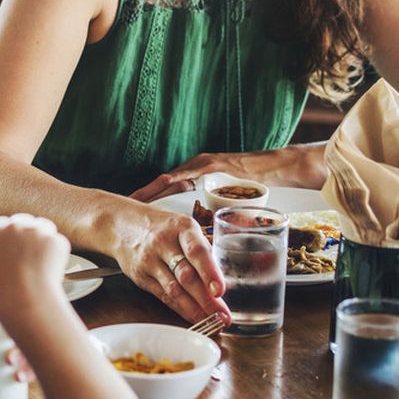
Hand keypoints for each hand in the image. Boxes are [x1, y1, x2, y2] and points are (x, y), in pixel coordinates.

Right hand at [0, 213, 70, 317]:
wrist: (26, 302)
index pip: (0, 226)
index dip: (3, 240)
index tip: (6, 254)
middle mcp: (17, 225)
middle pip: (22, 224)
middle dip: (23, 237)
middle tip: (24, 258)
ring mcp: (39, 231)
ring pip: (41, 229)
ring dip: (40, 241)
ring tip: (37, 261)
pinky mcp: (57, 241)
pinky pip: (57, 242)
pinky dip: (55, 253)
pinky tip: (49, 267)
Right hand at [116, 202, 227, 323]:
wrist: (122, 225)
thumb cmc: (161, 227)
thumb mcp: (183, 228)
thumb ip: (201, 250)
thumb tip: (223, 280)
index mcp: (181, 227)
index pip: (197, 251)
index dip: (209, 272)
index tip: (220, 291)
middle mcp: (164, 243)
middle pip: (186, 275)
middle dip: (206, 299)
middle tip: (222, 315)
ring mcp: (149, 261)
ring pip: (174, 290)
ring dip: (194, 309)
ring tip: (211, 320)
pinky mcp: (140, 276)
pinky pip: (163, 296)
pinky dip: (180, 309)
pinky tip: (192, 316)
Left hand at [130, 151, 270, 202]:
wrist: (273, 167)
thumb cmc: (252, 185)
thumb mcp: (227, 198)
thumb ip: (212, 210)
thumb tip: (199, 233)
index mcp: (197, 177)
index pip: (168, 188)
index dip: (150, 198)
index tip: (132, 208)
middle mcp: (196, 168)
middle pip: (164, 183)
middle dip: (145, 195)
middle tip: (126, 206)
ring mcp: (202, 165)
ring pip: (172, 178)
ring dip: (155, 190)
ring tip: (137, 201)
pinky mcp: (212, 165)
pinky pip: (190, 174)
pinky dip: (176, 181)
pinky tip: (164, 187)